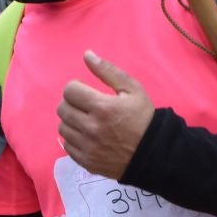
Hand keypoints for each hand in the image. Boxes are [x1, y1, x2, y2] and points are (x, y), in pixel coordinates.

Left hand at [59, 51, 155, 179]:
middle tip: (85, 106)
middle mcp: (91, 128)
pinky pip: (66, 146)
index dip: (76, 88)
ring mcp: (87, 147)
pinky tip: (86, 136)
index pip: (69, 91)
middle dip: (72, 103)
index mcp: (102, 107)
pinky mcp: (86, 161)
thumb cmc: (143, 118)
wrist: (153, 153)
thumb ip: (108, 71)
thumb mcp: (133, 89)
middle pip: (62, 109)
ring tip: (86, 121)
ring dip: (71, 121)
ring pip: (62, 127)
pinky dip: (73, 139)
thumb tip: (87, 55)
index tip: (85, 92)